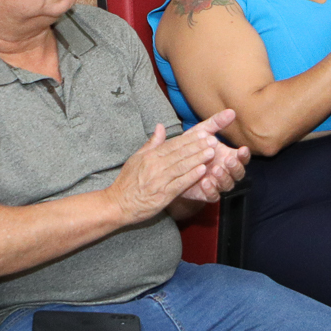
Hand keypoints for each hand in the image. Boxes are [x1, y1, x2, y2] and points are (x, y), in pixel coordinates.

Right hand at [108, 109, 240, 223]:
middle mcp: (155, 166)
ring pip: (181, 166)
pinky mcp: (162, 195)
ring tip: (211, 152)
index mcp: (149, 156)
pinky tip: (202, 171)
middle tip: (213, 140)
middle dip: (198, 146)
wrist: (117, 204)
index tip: (203, 133)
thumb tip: (160, 127)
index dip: (190, 139)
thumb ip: (151, 143)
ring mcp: (159, 180)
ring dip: (198, 158)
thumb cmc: (127, 182)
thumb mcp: (136, 158)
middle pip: (180, 153)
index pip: (173, 144)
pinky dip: (191, 176)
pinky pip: (179, 183)